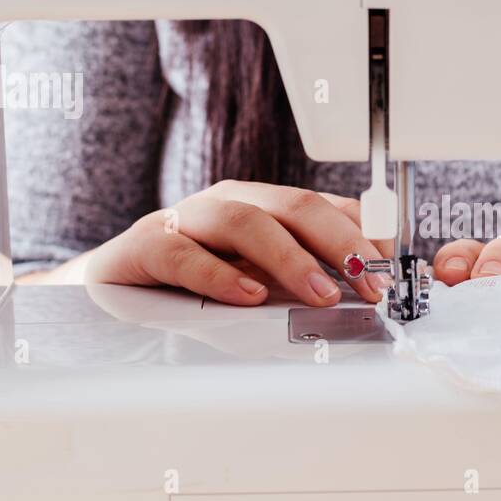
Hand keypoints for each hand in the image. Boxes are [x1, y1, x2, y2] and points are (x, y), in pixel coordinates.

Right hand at [78, 180, 391, 306]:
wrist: (111, 291)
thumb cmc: (192, 288)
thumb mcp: (258, 281)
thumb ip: (302, 281)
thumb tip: (361, 292)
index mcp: (262, 207)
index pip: (325, 206)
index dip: (363, 233)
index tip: (389, 268)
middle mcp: (228, 203)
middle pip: (295, 206)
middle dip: (340, 245)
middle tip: (367, 284)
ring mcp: (186, 221)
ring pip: (245, 221)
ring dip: (292, 259)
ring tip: (321, 295)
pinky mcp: (145, 247)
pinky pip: (185, 255)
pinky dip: (221, 275)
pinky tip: (248, 297)